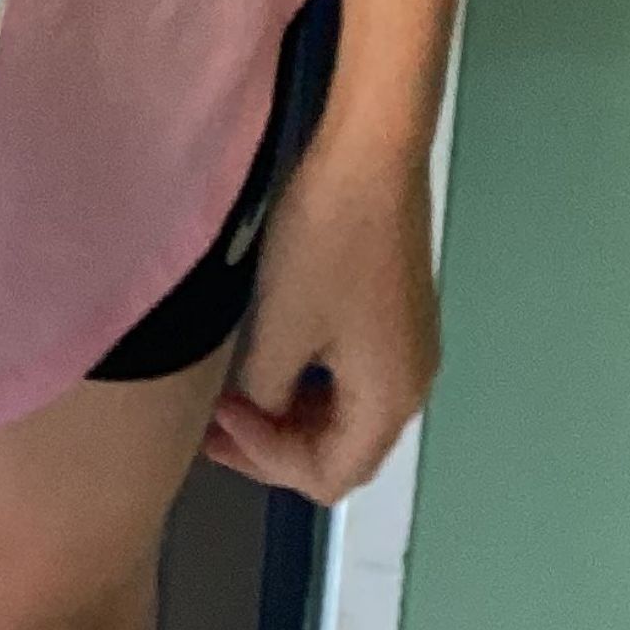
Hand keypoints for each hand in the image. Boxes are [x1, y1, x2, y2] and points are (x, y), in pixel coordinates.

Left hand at [203, 145, 439, 504]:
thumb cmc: (325, 243)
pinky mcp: (399, 315)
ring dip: (290, 413)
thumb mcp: (280, 327)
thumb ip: (265, 393)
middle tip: (217, 422)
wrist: (371, 155)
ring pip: (346, 413)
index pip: (330, 475)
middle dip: (276, 444)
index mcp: (390, 399)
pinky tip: (273, 354)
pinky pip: (354, 376)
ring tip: (237, 393)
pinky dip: (310, 382)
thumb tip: (262, 410)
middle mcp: (412, 384)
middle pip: (344, 450)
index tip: (220, 418)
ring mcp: (410, 348)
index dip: (267, 461)